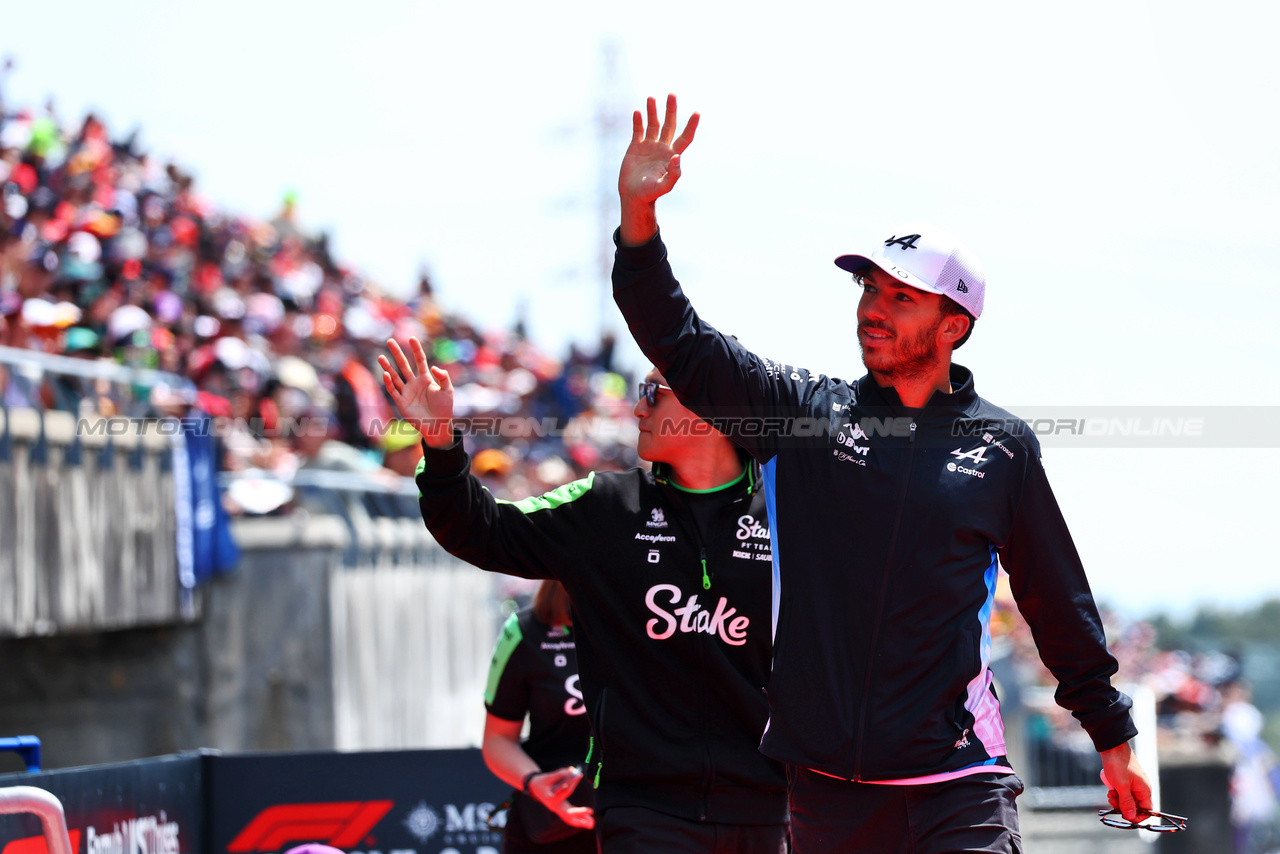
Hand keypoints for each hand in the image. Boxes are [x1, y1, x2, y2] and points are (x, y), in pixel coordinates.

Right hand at [378, 337, 455, 448]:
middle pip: (404, 365)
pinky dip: (389, 382)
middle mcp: (414, 383)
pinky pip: (393, 390)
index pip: (420, 360)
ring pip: (395, 376)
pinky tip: (386, 374)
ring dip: (388, 367)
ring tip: (381, 357)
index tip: (412, 338)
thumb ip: (444, 377)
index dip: (416, 350)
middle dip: (397, 353)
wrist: (438, 426)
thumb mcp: (448, 390)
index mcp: (426, 378)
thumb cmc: (444, 408)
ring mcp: (407, 392)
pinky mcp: (401, 402)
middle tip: (390, 341)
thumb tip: (434, 367)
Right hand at [527, 767, 593, 828]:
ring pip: (569, 819)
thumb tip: (573, 771)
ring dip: (581, 821)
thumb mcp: (548, 776)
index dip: (572, 782)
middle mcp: (554, 807)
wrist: (535, 788)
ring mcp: (558, 810)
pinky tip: (588, 821)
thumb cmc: (542, 781)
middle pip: (568, 813)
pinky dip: (578, 820)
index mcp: (550, 799)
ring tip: (592, 823)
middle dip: (580, 812)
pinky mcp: (561, 810)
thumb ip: (560, 774)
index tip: (579, 775)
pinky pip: (570, 818)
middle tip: (591, 811)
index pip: (565, 791)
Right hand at [617, 94, 698, 245]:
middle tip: (672, 94)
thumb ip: (673, 174)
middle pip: (669, 125)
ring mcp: (649, 146)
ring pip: (653, 124)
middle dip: (671, 110)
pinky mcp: (635, 147)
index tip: (697, 112)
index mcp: (672, 156)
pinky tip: (638, 112)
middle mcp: (662, 148)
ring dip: (653, 111)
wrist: (633, 197)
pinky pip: (638, 131)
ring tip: (651, 98)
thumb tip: (678, 157)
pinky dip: (638, 121)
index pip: (685, 137)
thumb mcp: (664, 186)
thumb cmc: (650, 194)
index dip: (691, 126)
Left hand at [1099, 742, 1153, 823]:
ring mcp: (1134, 784)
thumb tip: (1131, 817)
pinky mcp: (1126, 780)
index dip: (1137, 816)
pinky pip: (1123, 792)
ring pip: (1128, 799)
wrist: (1111, 746)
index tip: (1124, 816)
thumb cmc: (1118, 763)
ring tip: (1110, 794)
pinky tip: (1110, 790)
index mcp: (1145, 790)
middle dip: (1124, 807)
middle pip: (1136, 806)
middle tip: (1113, 801)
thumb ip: (1127, 802)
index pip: (1147, 811)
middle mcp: (1141, 788)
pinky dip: (1117, 793)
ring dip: (1118, 800)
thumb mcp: (1121, 785)